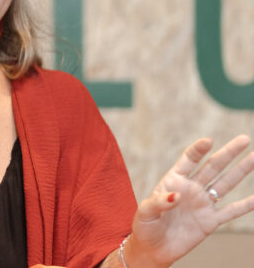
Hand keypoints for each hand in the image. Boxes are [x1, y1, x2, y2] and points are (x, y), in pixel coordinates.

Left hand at [129, 135, 253, 265]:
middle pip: (212, 167)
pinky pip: (230, 212)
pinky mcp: (210, 221)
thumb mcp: (146, 212)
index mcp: (173, 180)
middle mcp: (191, 188)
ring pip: (225, 184)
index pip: (188, 160)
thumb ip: (159, 202)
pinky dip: (245, 205)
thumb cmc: (145, 226)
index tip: (209, 141)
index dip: (198, 150)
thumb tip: (177, 196)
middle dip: (228, 153)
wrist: (153, 249)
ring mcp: (202, 203)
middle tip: (244, 139)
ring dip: (240, 171)